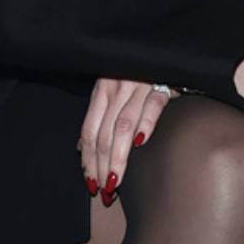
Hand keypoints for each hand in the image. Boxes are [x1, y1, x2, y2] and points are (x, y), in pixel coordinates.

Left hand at [79, 78, 172, 206]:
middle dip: (101, 166)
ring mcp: (139, 85)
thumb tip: (81, 148)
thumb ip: (97, 117)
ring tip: (116, 182)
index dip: (88, 159)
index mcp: (101, 90)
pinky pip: (153, 106)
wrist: (160, 52)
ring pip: (123, 126)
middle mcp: (116, 88)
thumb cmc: (134, 74)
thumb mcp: (110, 90)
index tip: (90, 182)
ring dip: (118, 158)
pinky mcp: (162, 84)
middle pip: (104, 134)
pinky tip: (141, 142)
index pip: (89, 131)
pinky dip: (146, 124)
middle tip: (104, 191)